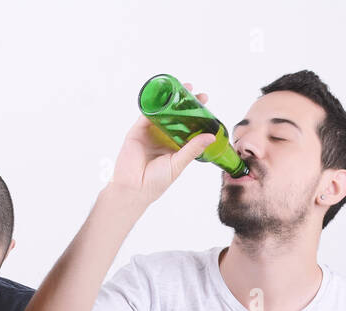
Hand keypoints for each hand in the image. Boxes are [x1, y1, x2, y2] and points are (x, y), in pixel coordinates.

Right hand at [109, 81, 216, 206]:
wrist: (134, 189)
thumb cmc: (156, 182)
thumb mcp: (178, 163)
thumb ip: (193, 149)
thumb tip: (211, 136)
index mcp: (174, 146)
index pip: (187, 126)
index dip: (195, 114)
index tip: (205, 103)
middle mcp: (162, 137)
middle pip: (175, 116)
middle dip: (184, 103)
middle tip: (196, 92)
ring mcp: (149, 133)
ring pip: (161, 112)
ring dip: (170, 99)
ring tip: (182, 88)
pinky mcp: (137, 131)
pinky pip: (146, 114)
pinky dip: (153, 103)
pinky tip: (162, 94)